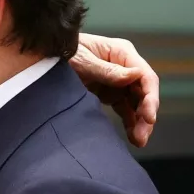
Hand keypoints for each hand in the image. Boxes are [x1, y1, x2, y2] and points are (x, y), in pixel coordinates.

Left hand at [70, 33, 158, 147]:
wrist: (43, 56)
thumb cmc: (62, 52)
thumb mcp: (81, 60)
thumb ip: (107, 70)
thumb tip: (136, 75)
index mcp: (121, 52)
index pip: (145, 76)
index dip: (151, 97)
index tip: (150, 117)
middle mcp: (124, 66)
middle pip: (143, 92)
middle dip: (146, 115)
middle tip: (142, 136)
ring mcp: (118, 80)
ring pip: (136, 103)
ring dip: (140, 122)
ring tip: (139, 141)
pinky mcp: (109, 92)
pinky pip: (124, 109)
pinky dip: (129, 122)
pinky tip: (132, 137)